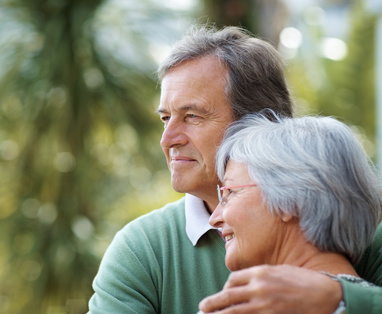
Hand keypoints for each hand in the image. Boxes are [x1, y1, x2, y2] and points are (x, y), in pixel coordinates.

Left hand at [198, 264, 341, 313]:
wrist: (325, 294)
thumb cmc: (302, 280)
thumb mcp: (277, 270)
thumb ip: (259, 276)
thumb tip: (244, 284)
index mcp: (260, 272)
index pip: (233, 279)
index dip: (226, 287)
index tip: (224, 293)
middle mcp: (258, 288)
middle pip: (228, 296)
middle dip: (213, 302)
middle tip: (202, 307)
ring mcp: (264, 305)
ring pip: (234, 312)